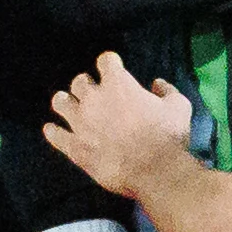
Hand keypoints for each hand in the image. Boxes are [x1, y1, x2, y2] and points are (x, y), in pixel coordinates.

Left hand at [45, 51, 197, 196]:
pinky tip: (52, 130)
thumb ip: (167, 91)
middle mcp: (94, 99)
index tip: (114, 68)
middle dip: (87, 84)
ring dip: (66, 102)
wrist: (155, 172)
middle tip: (95, 93)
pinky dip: (53, 132)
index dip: (111, 63)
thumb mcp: (179, 107)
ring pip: (61, 102)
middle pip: (79, 81)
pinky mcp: (74, 147)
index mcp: (118, 84)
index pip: (105, 60)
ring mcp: (80, 123)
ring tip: (70, 106)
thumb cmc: (168, 136)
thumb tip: (157, 84)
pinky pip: (55, 135)